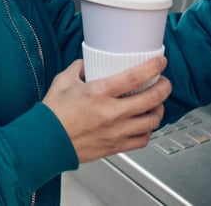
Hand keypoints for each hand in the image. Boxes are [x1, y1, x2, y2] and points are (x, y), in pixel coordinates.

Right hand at [42, 57, 170, 163]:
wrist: (46, 142)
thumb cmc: (53, 115)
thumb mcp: (63, 82)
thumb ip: (79, 68)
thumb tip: (88, 63)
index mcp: (99, 93)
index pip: (135, 77)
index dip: (153, 67)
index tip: (160, 63)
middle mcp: (111, 113)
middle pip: (151, 99)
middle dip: (164, 87)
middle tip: (164, 82)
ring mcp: (116, 132)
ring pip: (152, 121)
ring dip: (159, 110)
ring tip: (157, 104)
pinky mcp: (115, 146)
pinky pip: (142, 140)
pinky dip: (148, 131)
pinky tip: (144, 124)